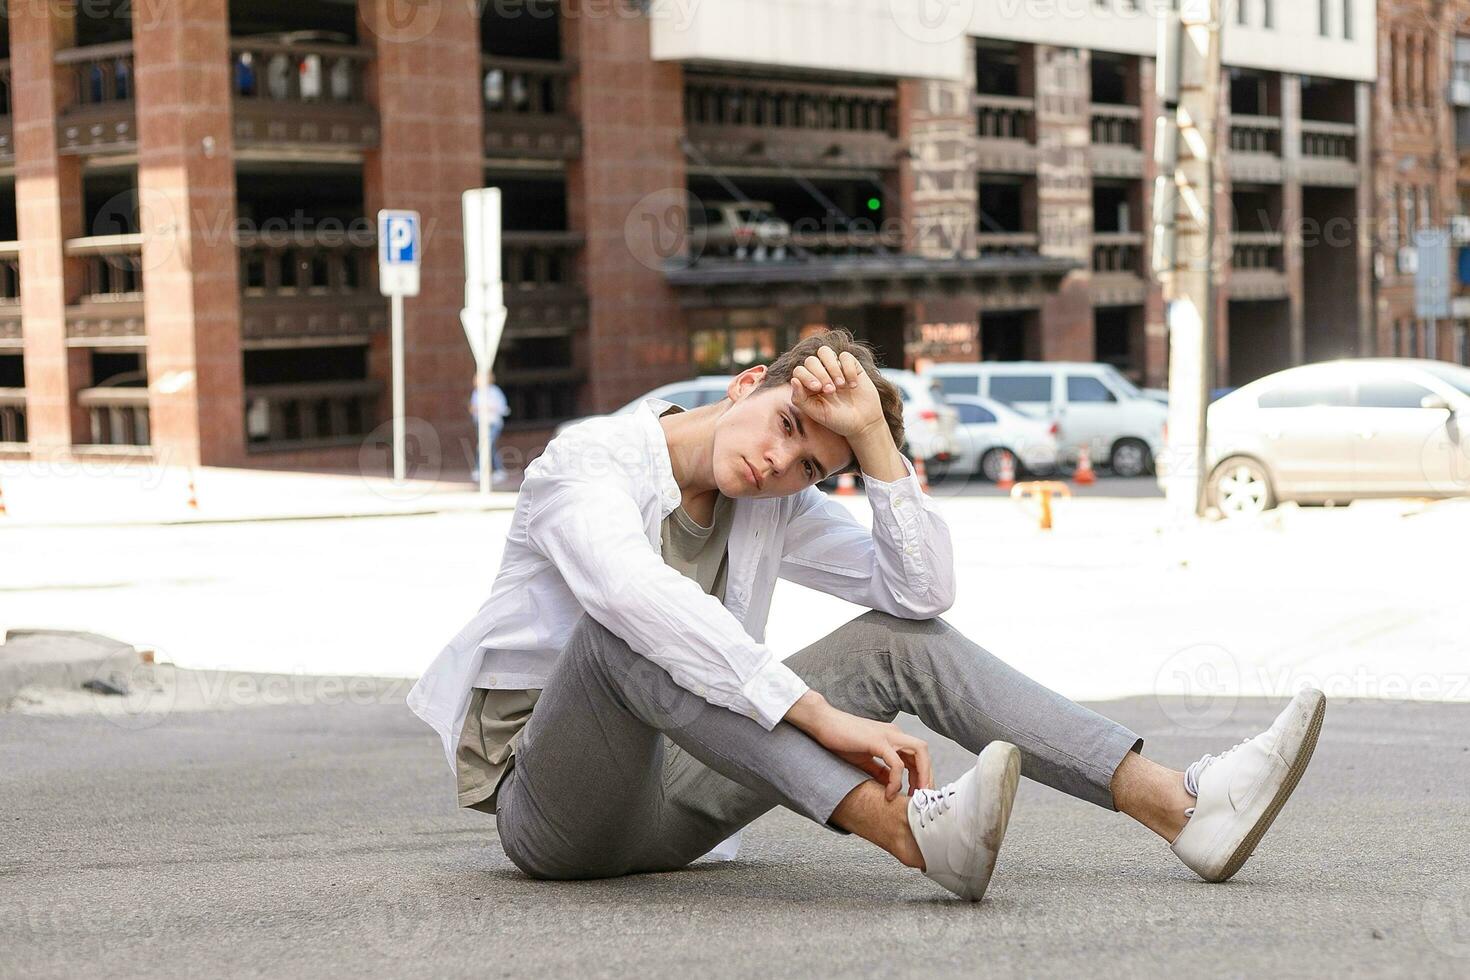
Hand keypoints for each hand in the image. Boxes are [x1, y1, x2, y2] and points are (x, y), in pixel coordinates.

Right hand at [785, 691, 931, 800]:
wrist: (823, 723)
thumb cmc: (841, 739)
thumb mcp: (865, 759)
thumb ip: (879, 771)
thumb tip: (891, 786)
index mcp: (893, 737)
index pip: (917, 755)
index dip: (921, 775)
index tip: (917, 794)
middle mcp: (895, 733)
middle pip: (924, 753)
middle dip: (927, 776)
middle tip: (922, 798)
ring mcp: (888, 735)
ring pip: (919, 753)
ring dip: (921, 776)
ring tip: (913, 796)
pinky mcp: (878, 741)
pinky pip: (897, 763)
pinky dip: (897, 780)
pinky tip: (890, 793)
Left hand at [788, 346, 883, 439]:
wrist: (863, 423)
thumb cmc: (838, 420)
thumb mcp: (817, 413)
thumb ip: (800, 399)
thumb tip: (793, 380)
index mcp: (808, 385)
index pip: (799, 371)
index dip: (806, 376)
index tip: (818, 388)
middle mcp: (820, 374)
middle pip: (811, 360)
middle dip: (820, 374)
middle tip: (831, 390)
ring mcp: (835, 368)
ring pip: (824, 352)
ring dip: (832, 367)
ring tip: (840, 385)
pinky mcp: (851, 365)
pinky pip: (845, 356)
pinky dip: (848, 369)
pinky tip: (853, 385)